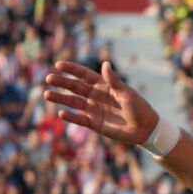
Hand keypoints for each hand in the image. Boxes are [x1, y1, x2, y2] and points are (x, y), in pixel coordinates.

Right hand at [43, 61, 157, 146]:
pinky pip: (79, 119)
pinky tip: (61, 113)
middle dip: (62, 82)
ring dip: (60, 98)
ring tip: (47, 94)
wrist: (145, 129)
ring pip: (73, 102)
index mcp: (104, 86)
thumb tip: (105, 64)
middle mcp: (96, 96)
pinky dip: (71, 116)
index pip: (84, 75)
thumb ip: (114, 81)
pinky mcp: (94, 123)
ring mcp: (94, 109)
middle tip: (49, 78)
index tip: (59, 65)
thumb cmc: (139, 108)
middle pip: (75, 87)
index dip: (72, 70)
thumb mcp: (126, 94)